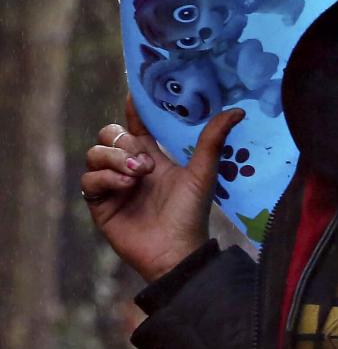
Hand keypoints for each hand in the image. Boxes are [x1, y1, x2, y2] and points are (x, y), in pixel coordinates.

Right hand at [79, 98, 234, 281]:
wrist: (175, 252)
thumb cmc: (191, 214)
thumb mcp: (202, 174)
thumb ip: (213, 140)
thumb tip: (237, 110)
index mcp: (153, 158)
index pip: (136, 126)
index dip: (133, 111)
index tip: (133, 96)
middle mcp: (129, 168)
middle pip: (109, 135)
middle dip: (122, 141)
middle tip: (145, 161)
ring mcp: (112, 185)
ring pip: (95, 153)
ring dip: (115, 159)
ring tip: (138, 174)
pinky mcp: (100, 203)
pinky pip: (89, 180)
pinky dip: (105, 179)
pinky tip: (126, 187)